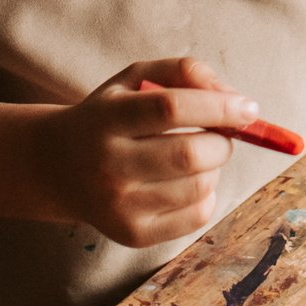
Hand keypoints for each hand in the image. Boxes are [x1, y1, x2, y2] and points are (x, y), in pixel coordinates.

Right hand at [37, 56, 264, 246]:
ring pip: (199, 187)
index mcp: (105, 118)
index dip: (218, 106)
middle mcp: (106, 164)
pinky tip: (187, 182)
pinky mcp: (132, 234)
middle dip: (222, 141)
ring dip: (214, 167)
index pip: (170, 109)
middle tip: (220, 134)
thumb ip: (184, 71)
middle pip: (190, 155)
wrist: (57, 167)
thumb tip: (233, 97)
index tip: (247, 108)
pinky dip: (207, 194)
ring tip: (196, 156)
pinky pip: (196, 216)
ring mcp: (117, 205)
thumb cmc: (109, 115)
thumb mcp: (134, 79)